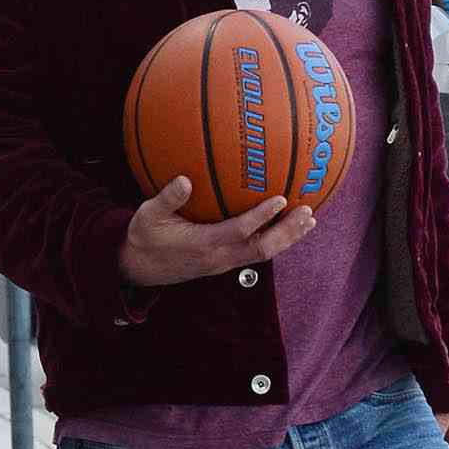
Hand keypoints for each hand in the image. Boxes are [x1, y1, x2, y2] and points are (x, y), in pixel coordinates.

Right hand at [119, 176, 315, 287]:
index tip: (280, 198)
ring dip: (288, 238)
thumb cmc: (144, 237)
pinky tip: (287, 225)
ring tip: (309, 220)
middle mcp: (219, 258)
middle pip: (262, 249)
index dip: (262, 217)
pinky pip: (256, 252)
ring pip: (263, 254)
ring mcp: (223, 263)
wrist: (140, 268)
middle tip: (307, 212)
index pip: (240, 231)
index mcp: (203, 245)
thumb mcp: (147, 216)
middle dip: (287, 232)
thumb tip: (185, 179)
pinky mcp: (225, 263)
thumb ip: (167, 199)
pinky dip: (276, 239)